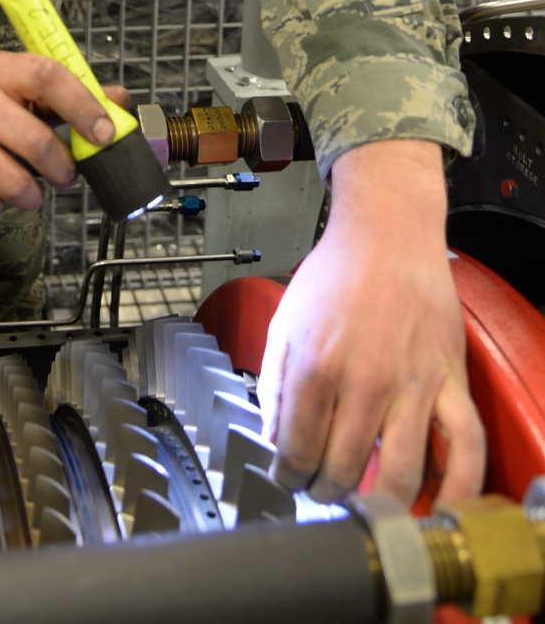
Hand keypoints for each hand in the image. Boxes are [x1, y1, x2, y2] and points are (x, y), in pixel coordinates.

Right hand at [0, 50, 125, 218]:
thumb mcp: (13, 87)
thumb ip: (66, 95)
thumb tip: (120, 102)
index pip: (47, 77)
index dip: (83, 106)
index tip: (105, 134)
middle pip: (36, 141)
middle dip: (63, 168)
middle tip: (65, 175)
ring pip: (13, 182)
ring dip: (32, 194)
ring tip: (26, 187)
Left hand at [257, 139, 485, 505]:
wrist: (388, 232)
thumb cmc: (336, 272)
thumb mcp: (284, 321)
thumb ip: (273, 385)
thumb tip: (272, 439)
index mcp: (315, 365)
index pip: (296, 450)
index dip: (287, 477)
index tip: (288, 479)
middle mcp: (364, 380)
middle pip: (343, 469)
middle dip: (326, 490)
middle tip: (323, 488)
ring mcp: (412, 384)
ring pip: (400, 474)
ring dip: (378, 502)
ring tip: (366, 502)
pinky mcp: (450, 380)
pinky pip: (464, 446)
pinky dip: (457, 487)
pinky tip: (441, 504)